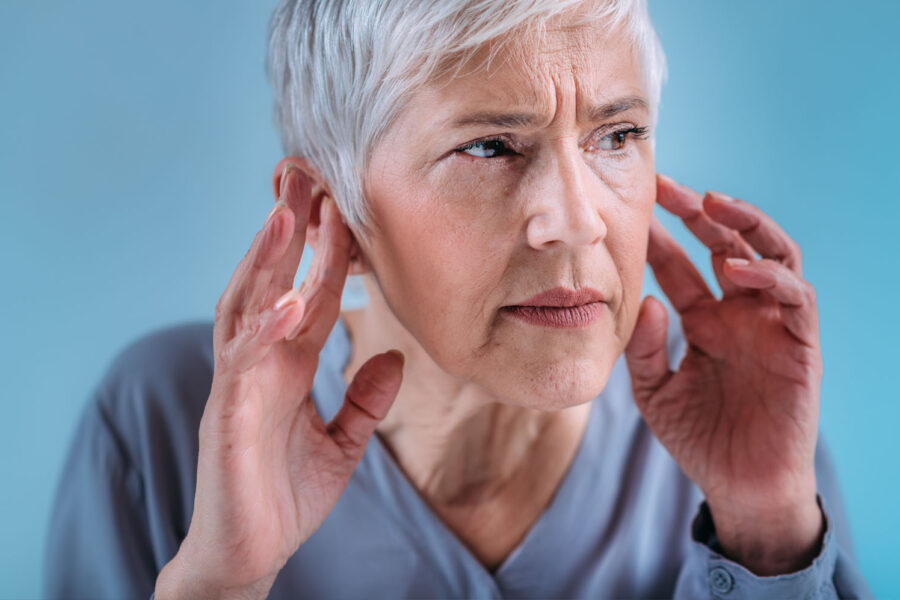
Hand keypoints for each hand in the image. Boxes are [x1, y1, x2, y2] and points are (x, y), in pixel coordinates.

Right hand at [154, 162, 404, 598]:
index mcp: (289, 365)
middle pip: (274, 282)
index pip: (311, 294)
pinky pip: (243, 362)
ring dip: (266, 260)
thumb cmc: (285, 495)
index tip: (345, 204)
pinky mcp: (227, 413)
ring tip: (288, 212)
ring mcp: (240, 384)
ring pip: (248, 306)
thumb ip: (366, 402)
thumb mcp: (343, 444)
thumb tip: (395, 360)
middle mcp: (261, 363)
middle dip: (289, 231)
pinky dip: (265, 326)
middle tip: (307, 176)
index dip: (328, 252)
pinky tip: (289, 298)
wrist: (249, 553)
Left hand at [624, 174, 823, 574]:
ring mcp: (772, 325)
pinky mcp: (802, 344)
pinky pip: (796, 297)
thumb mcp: (654, 393)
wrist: (740, 486)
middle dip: (699, 212)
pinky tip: (738, 268)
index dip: (660, 238)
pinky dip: (770, 276)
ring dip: (745, 225)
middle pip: (726, 245)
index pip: (681, 267)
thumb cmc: (700, 439)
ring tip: (711, 204)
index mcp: (705, 321)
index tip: (632, 210)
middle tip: (666, 186)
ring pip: (772, 255)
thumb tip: (647, 300)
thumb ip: (643, 349)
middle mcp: (740, 313)